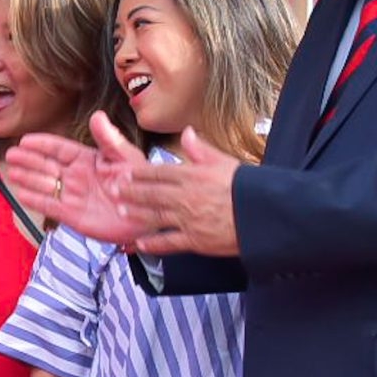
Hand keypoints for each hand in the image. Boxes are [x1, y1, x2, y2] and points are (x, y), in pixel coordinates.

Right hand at [1, 119, 146, 243]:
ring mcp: (73, 196)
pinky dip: (36, 201)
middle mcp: (77, 176)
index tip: (26, 140)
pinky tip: (22, 194)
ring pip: (45, 185)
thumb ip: (110, 140)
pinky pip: (50, 206)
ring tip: (12, 172)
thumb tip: (97, 116)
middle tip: (11, 154)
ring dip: (29, 179)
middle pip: (47, 165)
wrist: (149, 214)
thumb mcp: (127, 158)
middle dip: (29, 160)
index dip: (42, 144)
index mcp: (88, 160)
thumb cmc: (142, 183)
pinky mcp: (73, 216)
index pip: (60, 149)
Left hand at [103, 124, 242, 256]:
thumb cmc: (247, 187)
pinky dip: (152, 244)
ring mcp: (188, 220)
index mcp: (193, 176)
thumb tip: (187, 132)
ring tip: (121, 210)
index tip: (125, 173)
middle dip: (130, 192)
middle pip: (151, 193)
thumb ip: (202, 149)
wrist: (263, 215)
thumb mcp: (225, 162)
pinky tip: (138, 244)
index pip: (159, 173)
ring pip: (155, 216)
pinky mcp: (195, 240)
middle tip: (113, 190)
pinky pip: (168, 243)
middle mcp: (186, 197)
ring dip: (136, 213)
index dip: (139, 174)